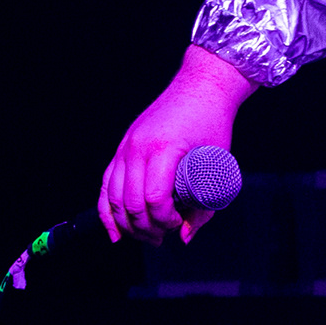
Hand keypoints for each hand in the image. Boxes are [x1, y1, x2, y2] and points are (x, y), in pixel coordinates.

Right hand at [99, 45, 259, 242]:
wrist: (200, 88)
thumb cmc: (214, 124)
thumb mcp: (218, 164)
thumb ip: (204, 203)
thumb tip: (184, 236)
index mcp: (163, 150)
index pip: (154, 198)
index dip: (165, 220)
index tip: (178, 224)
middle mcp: (137, 148)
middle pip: (131, 202)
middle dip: (146, 227)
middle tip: (163, 237)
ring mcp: (125, 147)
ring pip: (114, 197)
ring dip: (127, 223)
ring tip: (146, 237)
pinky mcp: (121, 148)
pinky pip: (107, 184)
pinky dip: (107, 209)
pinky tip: (114, 230)